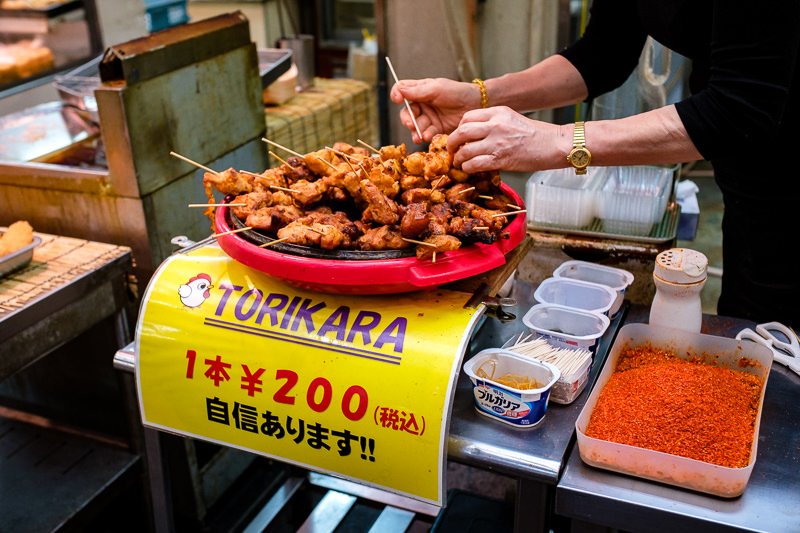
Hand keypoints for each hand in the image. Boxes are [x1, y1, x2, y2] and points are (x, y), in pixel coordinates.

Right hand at [389, 78, 481, 143]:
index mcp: (420, 91)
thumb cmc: (456, 92)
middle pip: (406, 112)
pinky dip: (425, 136)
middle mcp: (422, 104)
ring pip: (415, 125)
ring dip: (416, 131)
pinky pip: (426, 133)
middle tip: (411, 125)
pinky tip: (427, 137)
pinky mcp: (436, 128)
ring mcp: (428, 117)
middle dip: (407, 120)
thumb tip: (398, 89)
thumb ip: (417, 91)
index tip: (397, 99)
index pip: (401, 90)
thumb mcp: (436, 89)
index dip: (397, 95)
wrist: (475, 104)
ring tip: (420, 136)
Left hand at [446, 106, 564, 172]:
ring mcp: (497, 143)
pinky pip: (474, 164)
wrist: (553, 145)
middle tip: (451, 149)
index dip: (459, 128)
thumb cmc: (535, 134)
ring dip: (459, 159)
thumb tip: (475, 132)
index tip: (458, 136)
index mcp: (497, 112)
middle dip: (452, 143)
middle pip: (462, 132)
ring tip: (459, 162)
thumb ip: (493, 122)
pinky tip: (469, 169)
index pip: (467, 117)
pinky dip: (468, 168)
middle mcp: (495, 125)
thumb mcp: (511, 118)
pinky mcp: (500, 159)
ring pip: (465, 150)